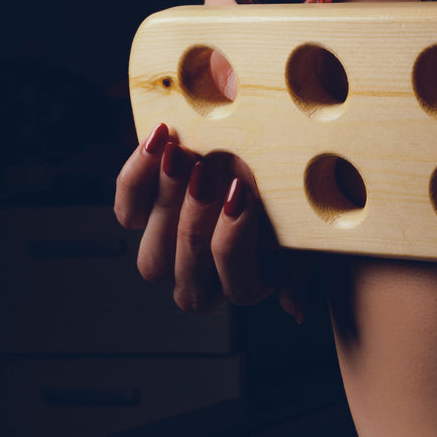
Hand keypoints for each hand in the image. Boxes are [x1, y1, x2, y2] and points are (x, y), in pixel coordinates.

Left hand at [113, 50, 309, 319]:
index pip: (238, 286)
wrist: (275, 129)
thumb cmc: (298, 181)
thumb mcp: (311, 220)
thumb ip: (303, 263)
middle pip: (187, 275)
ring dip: (167, 205)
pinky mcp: (142, 215)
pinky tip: (160, 142)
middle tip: (209, 171)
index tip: (242, 194)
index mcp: (252, 281)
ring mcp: (169, 247)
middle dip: (196, 222)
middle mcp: (206, 275)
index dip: (234, 244)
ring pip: (151, 257)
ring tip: (184, 157)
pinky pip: (126, 211)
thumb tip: (291, 307)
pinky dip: (137, 178)